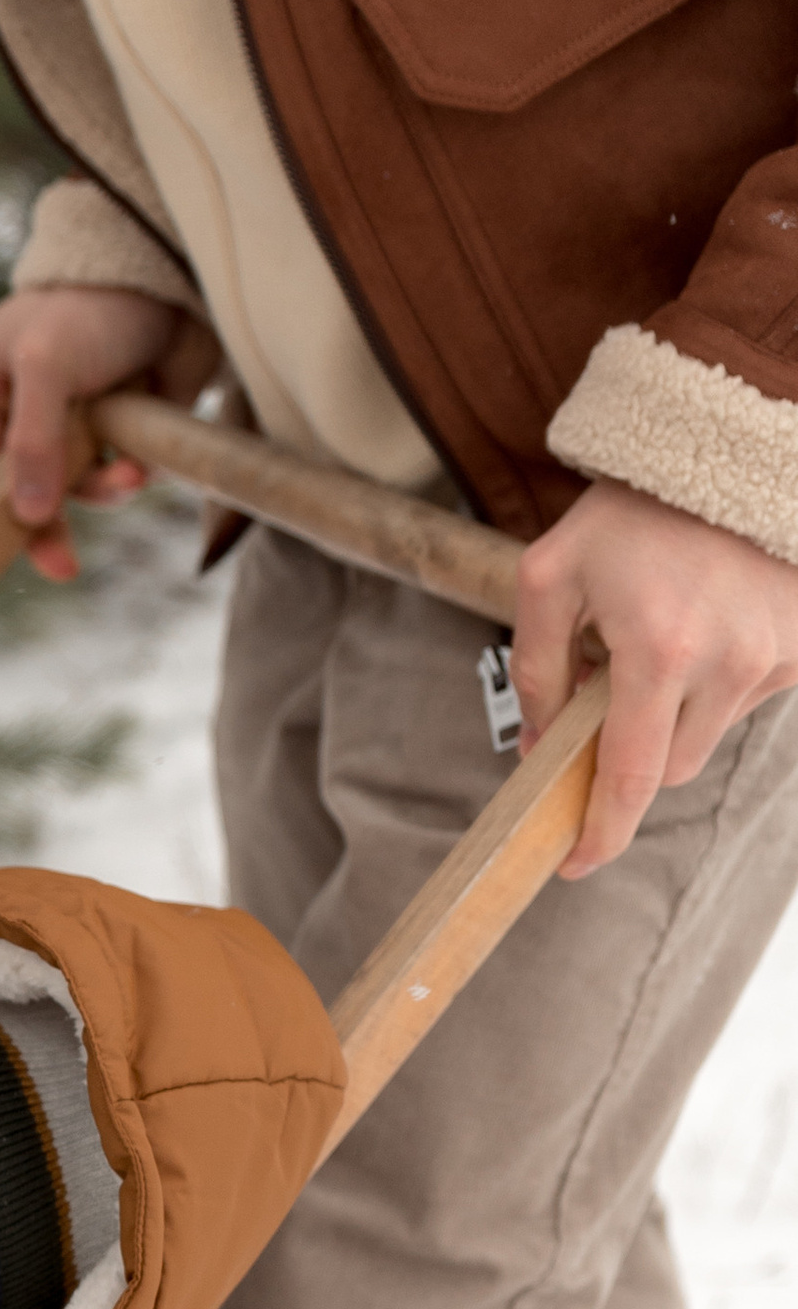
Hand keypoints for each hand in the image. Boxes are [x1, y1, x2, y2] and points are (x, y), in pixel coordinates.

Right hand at [0, 284, 220, 577]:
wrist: (177, 277)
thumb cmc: (96, 305)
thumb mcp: (46, 363)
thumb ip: (30, 439)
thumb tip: (25, 515)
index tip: (10, 553)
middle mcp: (27, 405)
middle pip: (24, 486)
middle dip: (47, 523)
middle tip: (63, 567)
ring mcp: (78, 417)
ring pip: (78, 484)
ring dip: (103, 492)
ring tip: (131, 476)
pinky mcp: (124, 424)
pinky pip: (121, 472)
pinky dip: (133, 476)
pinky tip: (143, 461)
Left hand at [513, 478, 797, 873]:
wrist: (726, 447)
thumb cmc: (631, 509)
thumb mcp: (552, 576)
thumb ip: (535, 669)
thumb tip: (534, 747)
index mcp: (661, 651)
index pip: (632, 777)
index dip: (602, 832)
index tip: (575, 861)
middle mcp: (729, 663)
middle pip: (669, 769)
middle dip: (630, 758)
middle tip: (603, 704)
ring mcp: (773, 657)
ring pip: (707, 737)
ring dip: (672, 716)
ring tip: (656, 641)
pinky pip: (744, 699)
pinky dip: (711, 686)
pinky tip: (699, 629)